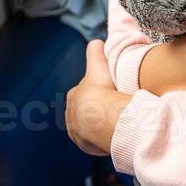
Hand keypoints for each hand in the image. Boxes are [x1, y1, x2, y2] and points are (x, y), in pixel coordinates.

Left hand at [65, 39, 130, 156]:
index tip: (109, 95)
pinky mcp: (83, 143)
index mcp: (73, 96)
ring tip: (114, 125)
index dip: (98, 92)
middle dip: (96, 111)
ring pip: (89, 127)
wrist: (100, 118)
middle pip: (86, 111)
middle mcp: (71, 114)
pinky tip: (111, 136)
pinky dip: (100, 140)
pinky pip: (93, 142)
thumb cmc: (100, 90)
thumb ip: (95, 52)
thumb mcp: (98, 66)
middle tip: (114, 111)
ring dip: (98, 127)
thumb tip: (97, 41)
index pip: (85, 93)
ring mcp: (76, 130)